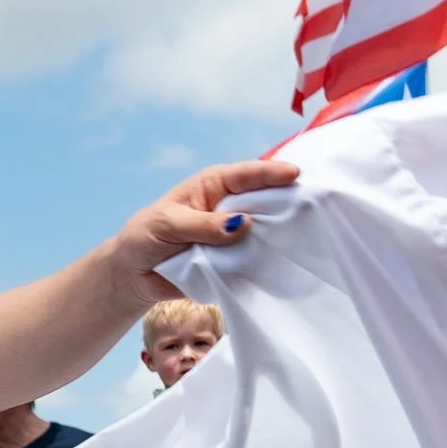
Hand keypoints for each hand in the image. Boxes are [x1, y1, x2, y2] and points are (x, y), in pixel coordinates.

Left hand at [110, 160, 297, 304]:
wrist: (134, 275)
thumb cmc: (146, 236)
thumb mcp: (169, 224)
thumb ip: (203, 225)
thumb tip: (243, 224)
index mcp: (212, 186)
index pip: (245, 175)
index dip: (270, 173)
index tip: (294, 174)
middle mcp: (228, 208)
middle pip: (263, 201)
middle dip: (285, 202)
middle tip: (313, 205)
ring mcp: (233, 236)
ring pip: (264, 232)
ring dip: (280, 235)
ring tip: (307, 235)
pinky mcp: (233, 262)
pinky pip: (254, 261)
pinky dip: (267, 263)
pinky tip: (286, 264)